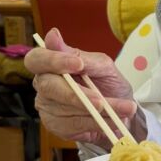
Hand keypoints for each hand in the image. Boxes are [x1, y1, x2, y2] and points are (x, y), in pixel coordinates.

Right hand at [25, 28, 144, 145]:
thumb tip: (53, 34)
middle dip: (77, 94)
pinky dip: (97, 123)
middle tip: (101, 101)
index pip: (37, 59)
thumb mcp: (103, 66)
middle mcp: (44, 84)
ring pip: (66, 109)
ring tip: (123, 110)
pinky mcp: (55, 126)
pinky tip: (112, 122)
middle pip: (48, 87)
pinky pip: (74, 125)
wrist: (122, 112)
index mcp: (51, 64)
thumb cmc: (108, 84)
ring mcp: (47, 107)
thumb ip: (82, 56)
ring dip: (97, 112)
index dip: (54, 61)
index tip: (78, 64)